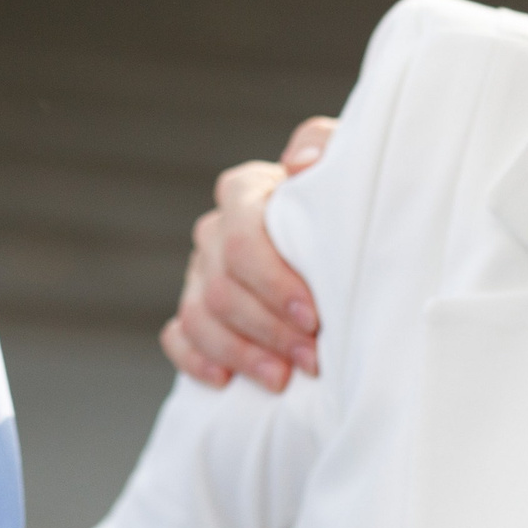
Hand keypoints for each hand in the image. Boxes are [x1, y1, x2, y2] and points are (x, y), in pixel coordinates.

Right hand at [160, 118, 336, 390]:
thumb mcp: (349, 165)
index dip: (273, 281)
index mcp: (246, 192)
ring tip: (282, 379)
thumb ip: (324, 146)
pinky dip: (196, 360)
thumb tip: (298, 163)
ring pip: (199, 316)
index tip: (313, 315)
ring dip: (240, 353)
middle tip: (312, 358)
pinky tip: (226, 382)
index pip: (241, 237)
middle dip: (268, 328)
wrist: (349, 237)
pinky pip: (177, 336)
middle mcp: (216, 230)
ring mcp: (199, 271)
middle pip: (221, 286)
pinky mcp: (194, 309)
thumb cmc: (351, 204)